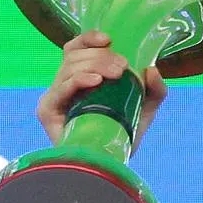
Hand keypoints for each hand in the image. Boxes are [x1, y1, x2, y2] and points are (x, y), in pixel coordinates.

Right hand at [36, 31, 167, 152]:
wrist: (114, 164)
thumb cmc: (125, 133)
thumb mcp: (146, 108)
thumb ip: (155, 90)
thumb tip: (152, 69)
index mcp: (80, 76)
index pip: (76, 48)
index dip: (89, 39)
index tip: (109, 39)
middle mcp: (64, 84)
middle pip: (75, 57)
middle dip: (101, 57)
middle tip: (123, 67)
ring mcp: (54, 97)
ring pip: (69, 68)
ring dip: (94, 66)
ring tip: (116, 74)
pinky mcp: (47, 111)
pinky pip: (61, 89)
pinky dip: (79, 81)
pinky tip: (95, 81)